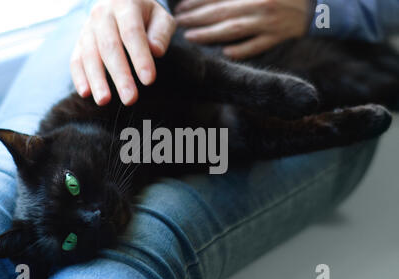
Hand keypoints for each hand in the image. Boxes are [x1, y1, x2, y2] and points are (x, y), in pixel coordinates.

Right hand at [71, 0, 175, 105]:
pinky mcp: (79, 42)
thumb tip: (155, 51)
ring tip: (105, 101)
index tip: (149, 80)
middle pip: (109, 47)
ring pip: (90, 55)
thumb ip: (161, 33)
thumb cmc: (147, 17)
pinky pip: (76, 60)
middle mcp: (102, 14)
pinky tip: (85, 93)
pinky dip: (79, 77)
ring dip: (97, 80)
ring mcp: (88, 28)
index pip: (132, 32)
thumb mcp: (161, 18)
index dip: (140, 57)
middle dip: (120, 75)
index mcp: (125, 5)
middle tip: (130, 99)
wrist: (122, 4)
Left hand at [175, 0, 309, 58]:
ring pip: (234, 30)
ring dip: (210, 34)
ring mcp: (269, 23)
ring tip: (191, 37)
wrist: (318, 3)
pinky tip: (225, 53)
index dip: (197, 1)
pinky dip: (242, 50)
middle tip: (179, 22)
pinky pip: (257, 46)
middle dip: (197, 17)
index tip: (180, 6)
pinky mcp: (278, 37)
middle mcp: (259, 5)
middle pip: (221, 13)